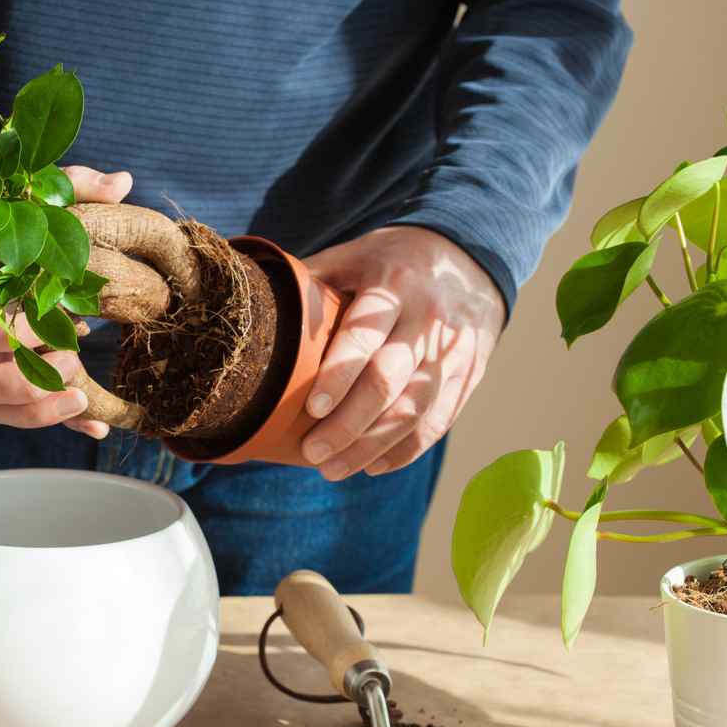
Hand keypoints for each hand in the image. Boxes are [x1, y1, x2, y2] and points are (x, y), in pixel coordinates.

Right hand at [0, 165, 132, 439]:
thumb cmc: (11, 219)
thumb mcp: (38, 196)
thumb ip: (71, 185)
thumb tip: (123, 183)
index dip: (15, 335)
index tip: (62, 320)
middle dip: (30, 382)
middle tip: (74, 362)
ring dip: (40, 410)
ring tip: (82, 397)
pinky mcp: (2, 384)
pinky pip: (22, 415)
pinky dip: (60, 424)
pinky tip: (98, 427)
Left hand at [298, 226, 505, 478]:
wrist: (471, 259)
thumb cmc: (391, 263)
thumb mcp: (352, 257)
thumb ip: (311, 283)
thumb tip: (255, 310)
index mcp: (393, 286)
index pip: (365, 336)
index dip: (338, 376)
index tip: (312, 409)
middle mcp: (428, 320)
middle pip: (390, 381)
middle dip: (349, 424)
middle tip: (311, 453)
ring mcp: (453, 351)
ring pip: (416, 410)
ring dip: (373, 447)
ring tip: (332, 470)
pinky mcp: (468, 376)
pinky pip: (439, 421)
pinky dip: (405, 450)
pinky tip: (372, 466)